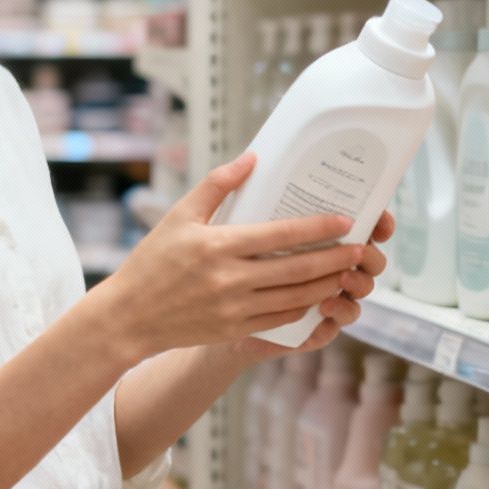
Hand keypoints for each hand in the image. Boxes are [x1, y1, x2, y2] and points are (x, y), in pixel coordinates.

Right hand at [91, 154, 376, 362]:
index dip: (318, 228)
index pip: (281, 235)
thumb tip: (251, 158)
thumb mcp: (178, 216)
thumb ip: (216, 185)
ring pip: (295, 297)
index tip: (344, 221)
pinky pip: (280, 319)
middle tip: (359, 249)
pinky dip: (304, 308)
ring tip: (346, 273)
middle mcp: (230, 279)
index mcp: (218, 246)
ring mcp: (234, 308)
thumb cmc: (152, 261)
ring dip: (326, 285)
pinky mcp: (234, 330)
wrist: (129, 317)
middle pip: (298, 269)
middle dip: (335, 258)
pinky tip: (317, 297)